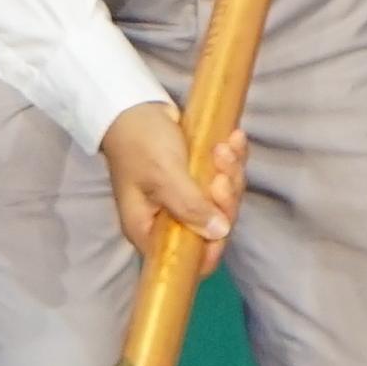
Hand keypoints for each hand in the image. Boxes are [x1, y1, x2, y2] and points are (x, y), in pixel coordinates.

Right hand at [101, 99, 246, 272]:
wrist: (133, 106)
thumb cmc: (139, 142)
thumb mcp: (163, 175)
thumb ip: (189, 206)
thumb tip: (218, 233)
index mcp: (149, 228)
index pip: (185, 259)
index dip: (211, 248)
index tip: (225, 219)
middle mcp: (169, 220)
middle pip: (212, 228)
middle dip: (224, 198)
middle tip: (220, 171)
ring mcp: (186, 200)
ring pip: (223, 201)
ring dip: (230, 173)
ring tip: (224, 147)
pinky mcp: (198, 180)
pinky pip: (225, 179)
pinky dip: (233, 160)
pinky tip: (234, 139)